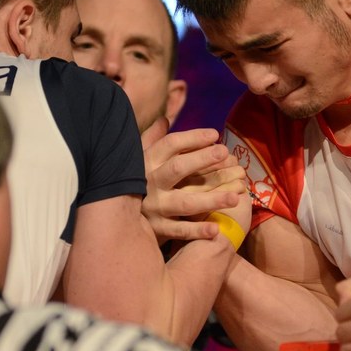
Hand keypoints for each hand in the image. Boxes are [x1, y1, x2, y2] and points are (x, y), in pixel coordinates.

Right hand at [140, 119, 247, 245]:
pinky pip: (180, 231)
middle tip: (225, 153)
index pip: (170, 145)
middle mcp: (150, 183)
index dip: (193, 138)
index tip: (215, 134)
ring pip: (185, 202)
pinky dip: (197, 231)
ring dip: (211, 199)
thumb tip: (164, 119)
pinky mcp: (158, 229)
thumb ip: (151, 140)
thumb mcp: (136, 160)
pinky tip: (216, 229)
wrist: (114, 219)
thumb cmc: (133, 183)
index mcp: (147, 162)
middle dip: (202, 160)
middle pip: (178, 168)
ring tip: (236, 196)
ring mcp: (154, 207)